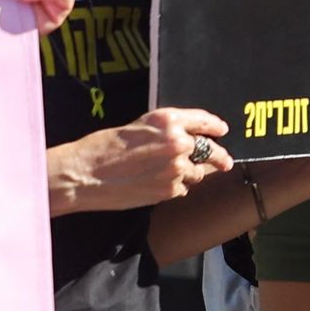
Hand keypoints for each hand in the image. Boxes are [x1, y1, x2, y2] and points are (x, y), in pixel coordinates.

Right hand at [54, 108, 237, 212]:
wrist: (84, 174)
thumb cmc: (104, 147)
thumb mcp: (138, 126)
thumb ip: (166, 131)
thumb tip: (189, 138)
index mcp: (168, 120)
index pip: (203, 121)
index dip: (215, 127)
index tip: (222, 131)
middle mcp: (178, 142)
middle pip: (210, 150)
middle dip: (219, 156)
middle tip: (225, 162)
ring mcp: (176, 168)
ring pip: (197, 173)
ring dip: (192, 174)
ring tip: (173, 174)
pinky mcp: (170, 190)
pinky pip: (183, 189)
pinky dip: (177, 187)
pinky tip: (159, 184)